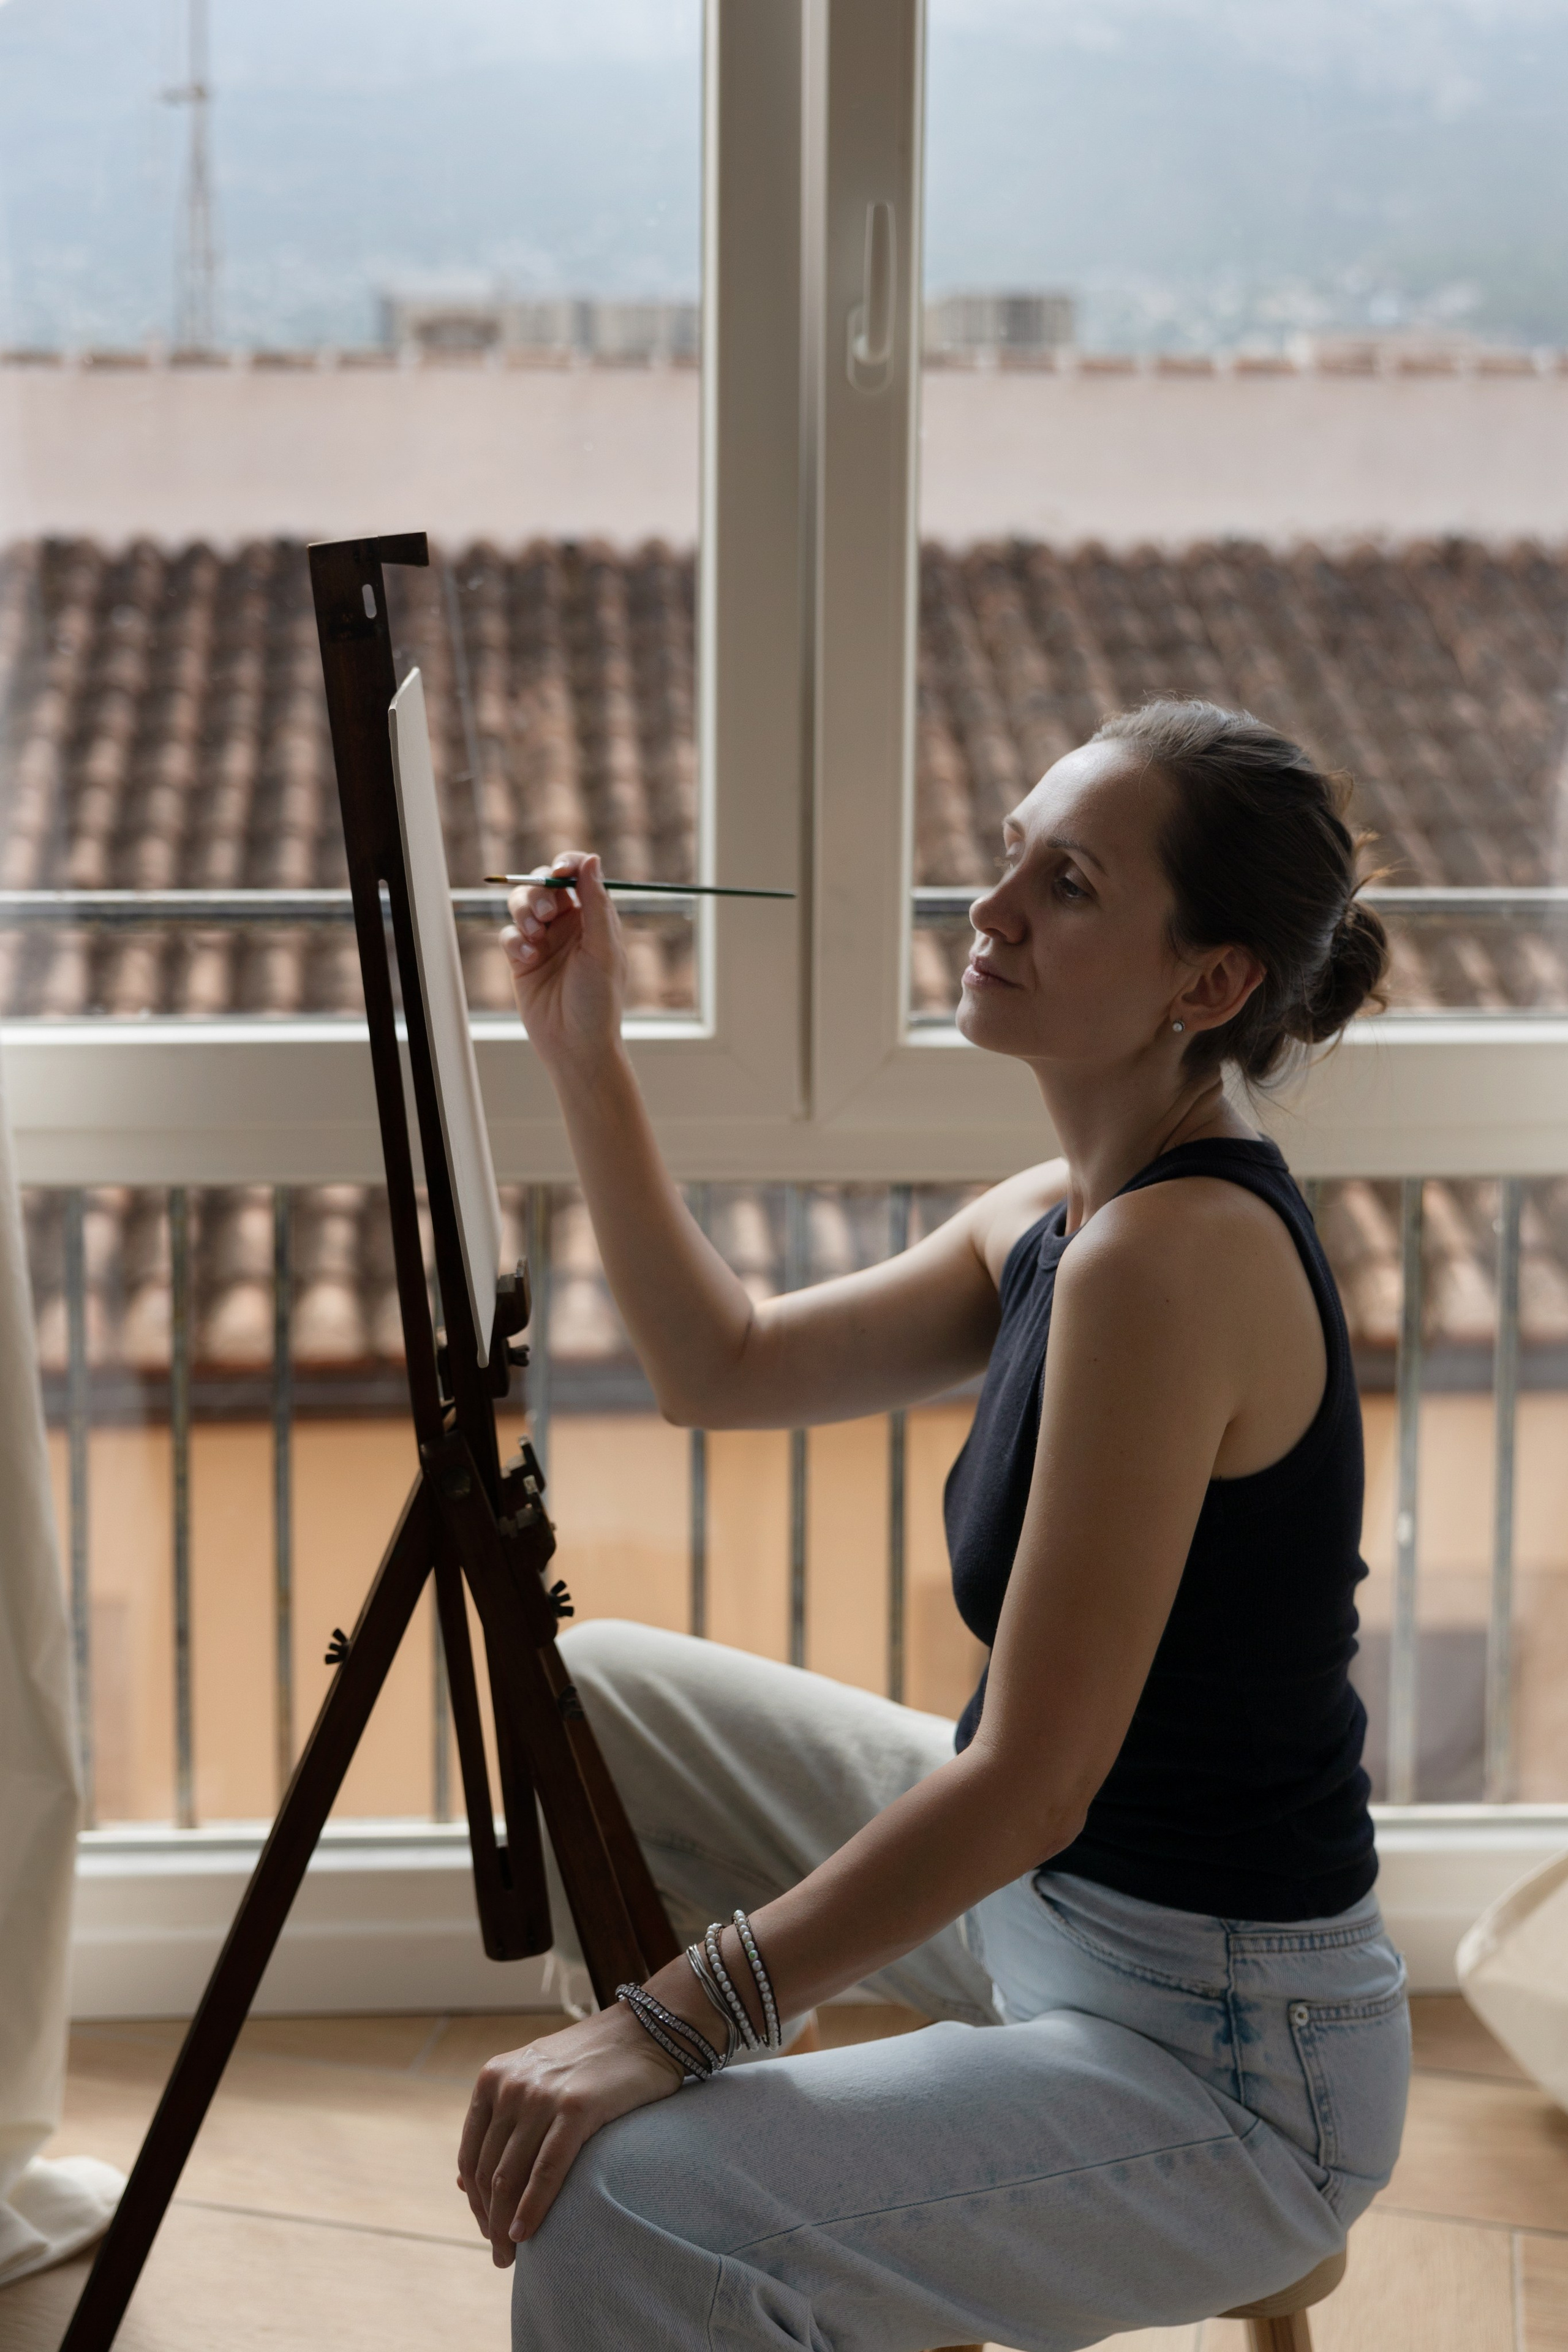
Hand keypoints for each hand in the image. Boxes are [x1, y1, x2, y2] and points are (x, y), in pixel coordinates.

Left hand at [457, 2001, 681, 2263]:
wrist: (647, 2028)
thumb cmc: (592, 2060)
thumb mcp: (533, 2078)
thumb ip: (500, 2121)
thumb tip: (463, 2182)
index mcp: (494, 2078)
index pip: (471, 2155)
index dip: (475, 2201)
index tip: (488, 2228)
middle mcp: (511, 2085)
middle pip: (488, 2172)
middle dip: (490, 2220)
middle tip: (500, 2254)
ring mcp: (542, 2095)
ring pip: (511, 2177)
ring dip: (506, 2225)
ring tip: (511, 2254)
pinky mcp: (576, 2107)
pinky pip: (546, 2170)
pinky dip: (532, 2208)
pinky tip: (527, 2233)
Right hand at [501, 852, 626, 1071]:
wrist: (575, 1045)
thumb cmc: (598, 1000)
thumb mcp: (603, 949)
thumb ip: (596, 903)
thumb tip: (593, 859)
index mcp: (594, 917)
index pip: (578, 875)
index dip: (566, 865)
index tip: (559, 872)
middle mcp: (568, 924)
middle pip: (543, 884)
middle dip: (540, 891)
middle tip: (548, 915)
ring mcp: (543, 940)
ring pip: (522, 903)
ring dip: (524, 912)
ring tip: (535, 937)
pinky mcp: (521, 959)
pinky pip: (509, 934)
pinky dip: (514, 940)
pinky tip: (527, 958)